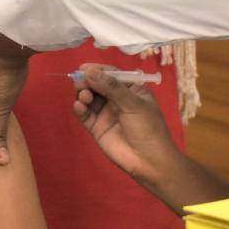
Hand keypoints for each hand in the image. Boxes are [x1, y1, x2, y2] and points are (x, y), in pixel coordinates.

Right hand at [72, 65, 180, 184]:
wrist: (149, 160)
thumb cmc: (148, 128)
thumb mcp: (133, 104)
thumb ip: (112, 87)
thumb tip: (91, 72)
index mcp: (131, 89)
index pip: (112, 74)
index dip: (98, 70)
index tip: (83, 68)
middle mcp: (117, 99)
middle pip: (97, 84)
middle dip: (87, 81)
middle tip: (79, 81)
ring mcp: (106, 113)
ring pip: (89, 98)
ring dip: (83, 94)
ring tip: (84, 96)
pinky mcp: (97, 127)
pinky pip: (85, 115)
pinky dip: (80, 109)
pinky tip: (79, 106)